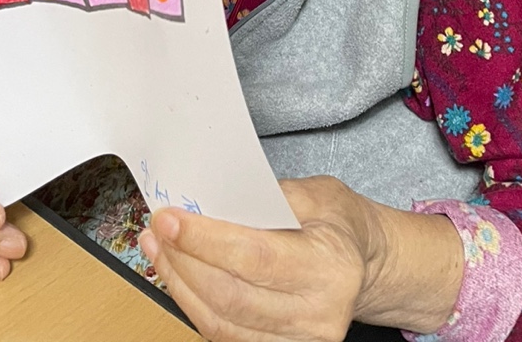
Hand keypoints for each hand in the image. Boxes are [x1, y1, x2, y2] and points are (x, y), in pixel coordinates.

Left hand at [139, 176, 373, 341]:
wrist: (363, 264)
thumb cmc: (338, 224)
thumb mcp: (317, 193)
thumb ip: (266, 197)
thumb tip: (209, 201)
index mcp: (331, 268)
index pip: (255, 257)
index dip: (205, 240)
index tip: (169, 219)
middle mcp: (319, 314)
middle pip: (230, 296)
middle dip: (184, 261)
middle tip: (158, 230)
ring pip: (220, 323)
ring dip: (180, 284)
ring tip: (158, 249)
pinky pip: (224, 336)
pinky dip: (194, 306)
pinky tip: (178, 276)